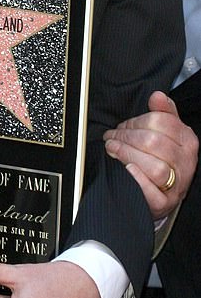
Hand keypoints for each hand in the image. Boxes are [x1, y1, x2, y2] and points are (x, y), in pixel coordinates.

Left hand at [104, 91, 197, 218]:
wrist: (166, 194)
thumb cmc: (164, 159)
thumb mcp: (168, 133)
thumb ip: (164, 113)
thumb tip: (157, 95)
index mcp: (187, 140)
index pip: (161, 122)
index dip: (136, 121)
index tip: (121, 126)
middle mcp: (185, 162)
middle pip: (154, 142)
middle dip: (126, 138)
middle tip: (111, 139)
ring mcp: (177, 184)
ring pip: (154, 167)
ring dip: (127, 155)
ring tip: (112, 151)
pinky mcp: (165, 203)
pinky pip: (153, 192)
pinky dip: (139, 180)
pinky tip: (127, 170)